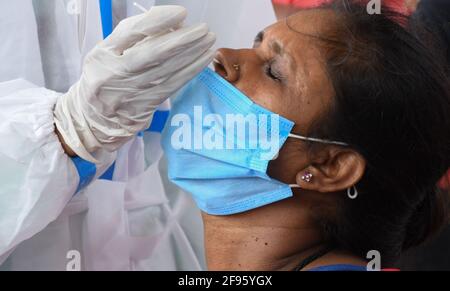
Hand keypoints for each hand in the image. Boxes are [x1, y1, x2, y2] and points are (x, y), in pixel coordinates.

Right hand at [54, 5, 215, 162]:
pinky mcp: (145, 106)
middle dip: (182, 40)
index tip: (181, 13)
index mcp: (102, 54)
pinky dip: (190, 71)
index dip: (158, 21)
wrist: (93, 119)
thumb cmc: (103, 77)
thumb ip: (132, 36)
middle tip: (204, 29)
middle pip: (153, 54)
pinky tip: (204, 60)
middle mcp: (115, 74)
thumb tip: (169, 23)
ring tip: (210, 41)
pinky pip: (172, 86)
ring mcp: (131, 93)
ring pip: (167, 71)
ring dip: (192, 55)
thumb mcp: (106, 52)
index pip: (130, 33)